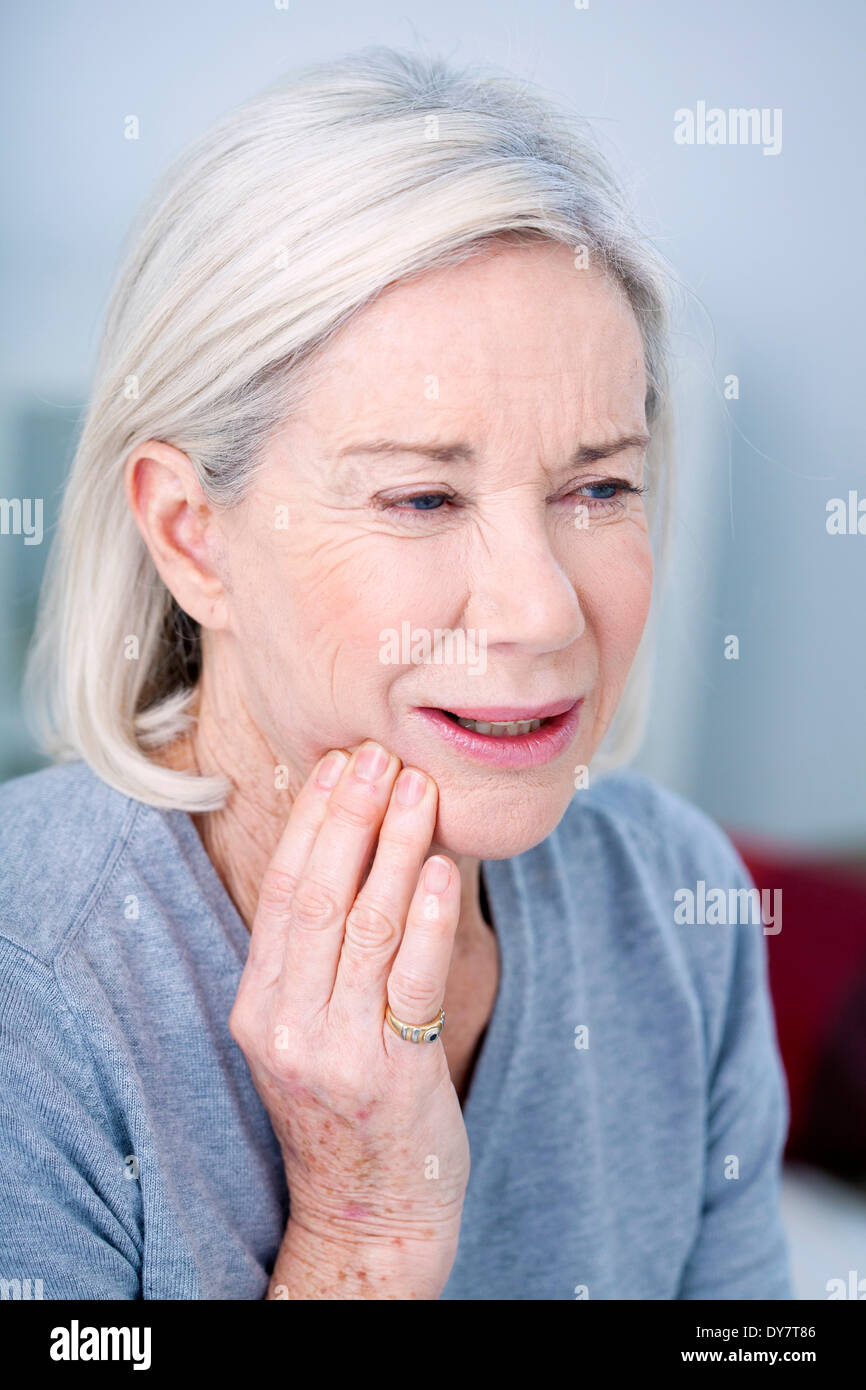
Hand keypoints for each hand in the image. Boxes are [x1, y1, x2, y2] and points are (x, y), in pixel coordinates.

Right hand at [228, 740, 469, 1287]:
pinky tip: (441, 869)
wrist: (370, 1211)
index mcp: (259, 1006)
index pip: (282, 892)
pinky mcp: (394, 1074)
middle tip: (378, 756)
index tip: (338, 764)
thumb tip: (353, 848)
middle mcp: (287, 1027)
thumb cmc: (346, 1106)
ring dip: (395, 848)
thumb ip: (319, 955)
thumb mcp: (307, 1030)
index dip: (310, 821)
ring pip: (366, 927)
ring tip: (418, 790)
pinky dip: (426, 918)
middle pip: (318, 897)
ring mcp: (337, 1053)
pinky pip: (411, 981)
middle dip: (349, 817)